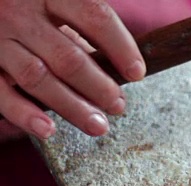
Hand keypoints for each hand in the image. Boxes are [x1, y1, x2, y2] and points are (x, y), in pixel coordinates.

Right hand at [0, 0, 145, 139]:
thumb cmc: (30, 7)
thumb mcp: (56, 3)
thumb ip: (82, 29)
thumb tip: (119, 71)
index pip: (94, 16)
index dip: (121, 47)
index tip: (137, 73)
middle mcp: (21, 12)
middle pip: (68, 56)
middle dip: (99, 87)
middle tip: (117, 106)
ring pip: (38, 77)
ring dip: (72, 106)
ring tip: (97, 125)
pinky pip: (1, 92)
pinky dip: (24, 114)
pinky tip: (48, 129)